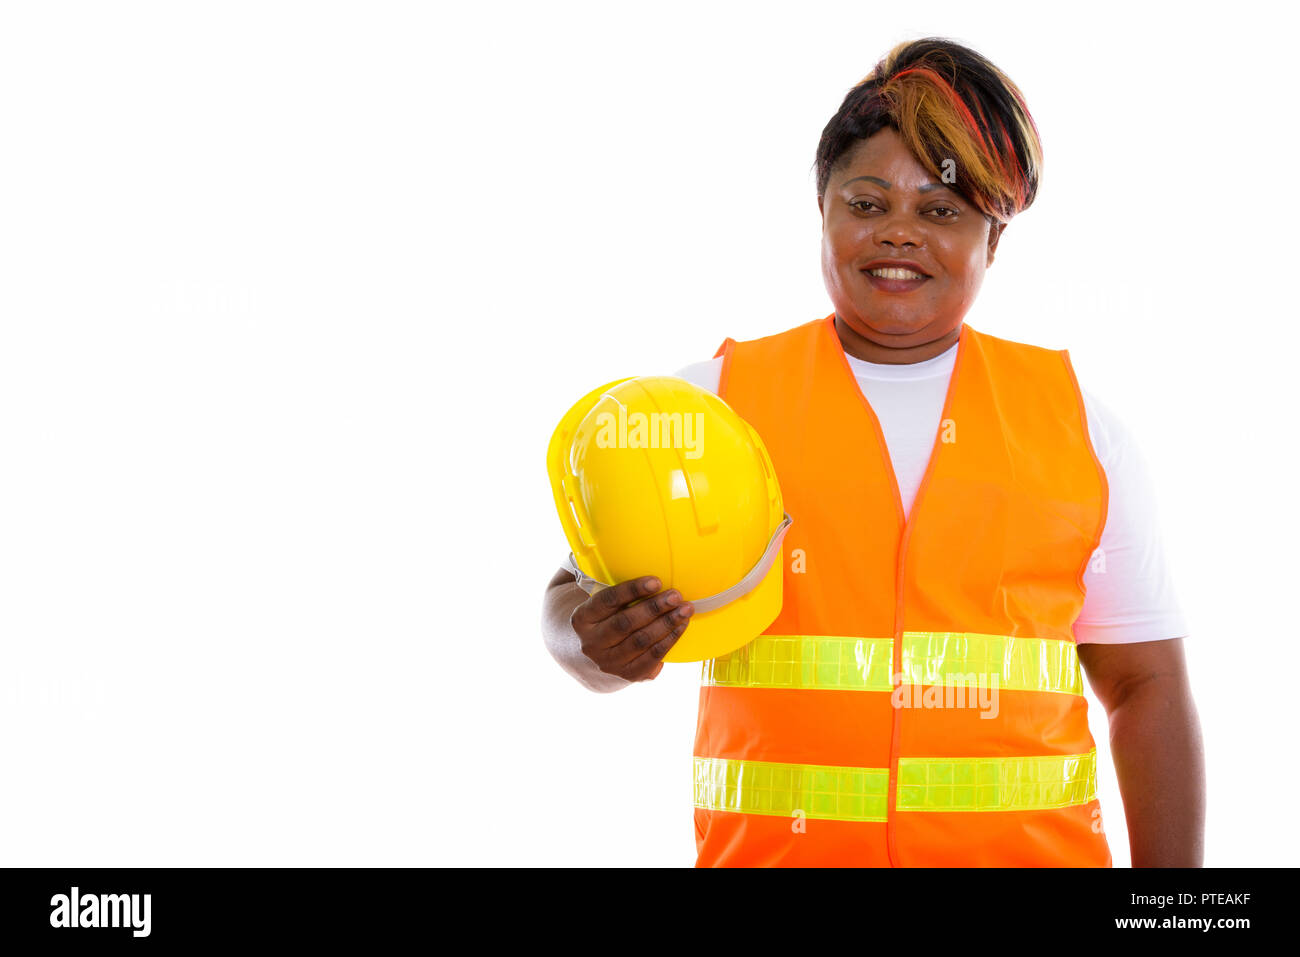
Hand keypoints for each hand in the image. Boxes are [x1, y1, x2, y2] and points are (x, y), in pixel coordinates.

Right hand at [569, 576, 694, 681]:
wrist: (585, 657)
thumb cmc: (598, 618)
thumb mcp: (592, 600)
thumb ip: (603, 579)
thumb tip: (623, 546)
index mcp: (580, 619)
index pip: (607, 601)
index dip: (632, 590)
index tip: (656, 580)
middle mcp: (591, 644)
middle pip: (626, 623)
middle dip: (655, 608)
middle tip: (677, 595)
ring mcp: (608, 663)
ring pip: (641, 642)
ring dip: (667, 624)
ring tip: (685, 609)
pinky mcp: (626, 676)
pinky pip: (652, 658)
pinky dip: (669, 641)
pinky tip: (680, 627)